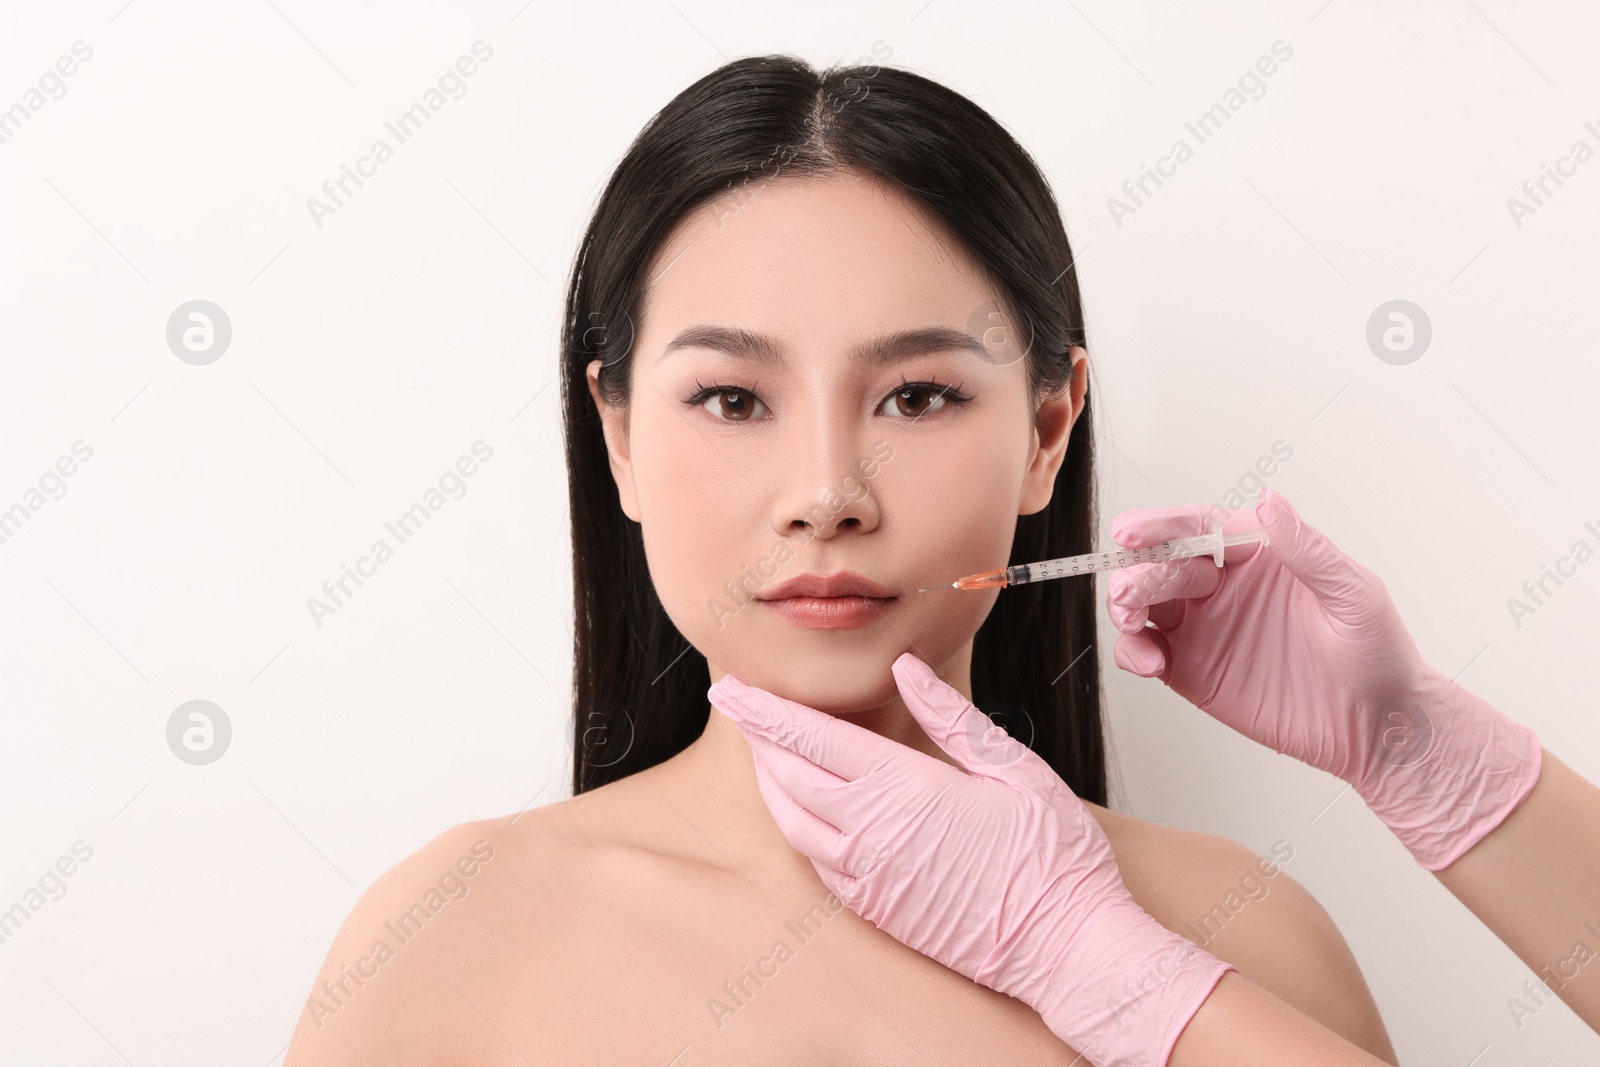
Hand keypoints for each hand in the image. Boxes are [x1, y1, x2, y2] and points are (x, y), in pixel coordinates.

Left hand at [708, 652, 1233, 1066]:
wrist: (1064, 948)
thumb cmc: (1052, 857)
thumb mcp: (1013, 767)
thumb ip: (952, 717)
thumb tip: (908, 669)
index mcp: (905, 788)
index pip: (812, 737)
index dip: (766, 710)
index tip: (733, 687)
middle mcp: (872, 833)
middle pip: (788, 774)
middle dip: (755, 735)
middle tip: (732, 704)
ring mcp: (868, 877)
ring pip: (791, 822)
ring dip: (769, 781)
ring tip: (761, 750)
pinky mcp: (875, 910)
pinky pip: (816, 862)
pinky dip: (796, 826)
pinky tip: (801, 809)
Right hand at [1107, 485, 1539, 870]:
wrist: (1380, 726)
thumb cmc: (1378, 654)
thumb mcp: (1352, 592)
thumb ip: (1305, 548)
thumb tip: (1269, 499)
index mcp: (1257, 557)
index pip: (1197, 527)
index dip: (1161, 526)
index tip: (1133, 530)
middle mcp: (1222, 587)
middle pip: (1160, 564)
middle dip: (1136, 571)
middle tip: (1129, 590)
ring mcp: (1204, 629)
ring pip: (1144, 605)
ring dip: (1125, 606)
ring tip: (1130, 619)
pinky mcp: (1193, 672)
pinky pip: (1147, 652)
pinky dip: (1132, 651)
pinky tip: (1145, 659)